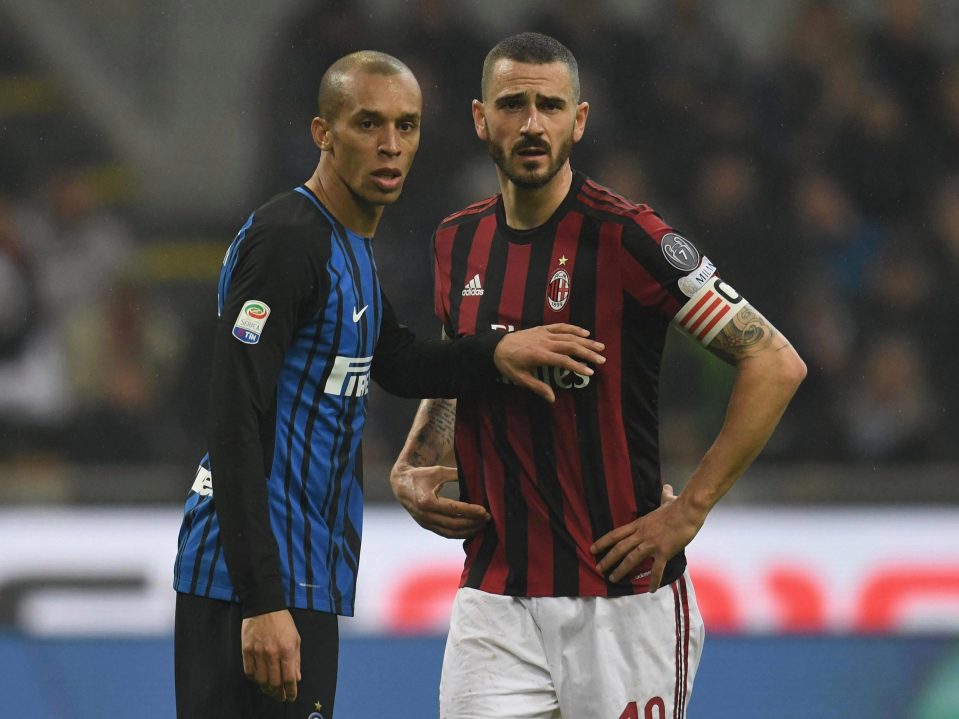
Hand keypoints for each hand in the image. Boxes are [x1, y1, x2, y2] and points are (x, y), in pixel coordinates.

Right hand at [241, 609, 300, 702]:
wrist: (263, 606)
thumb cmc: (282, 622)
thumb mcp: (295, 638)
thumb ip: (296, 660)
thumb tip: (297, 678)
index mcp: (287, 649)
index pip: (289, 678)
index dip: (291, 691)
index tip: (291, 697)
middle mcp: (272, 653)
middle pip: (274, 683)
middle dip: (279, 694)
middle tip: (281, 697)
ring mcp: (258, 652)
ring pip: (261, 680)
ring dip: (267, 689)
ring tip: (271, 691)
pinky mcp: (246, 650)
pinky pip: (249, 672)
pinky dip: (254, 679)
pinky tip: (259, 679)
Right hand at [391, 464, 489, 537]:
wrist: (400, 485)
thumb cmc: (422, 475)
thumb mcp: (439, 471)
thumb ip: (457, 475)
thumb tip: (478, 476)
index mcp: (427, 500)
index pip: (454, 510)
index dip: (471, 511)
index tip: (485, 510)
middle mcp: (425, 515)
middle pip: (454, 524)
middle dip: (473, 523)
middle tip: (488, 518)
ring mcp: (425, 523)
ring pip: (451, 533)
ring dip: (469, 531)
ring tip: (483, 525)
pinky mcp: (427, 526)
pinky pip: (446, 534)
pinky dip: (460, 534)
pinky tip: (472, 530)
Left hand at [493, 324, 604, 401]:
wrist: (495, 346)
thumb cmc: (508, 364)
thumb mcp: (520, 379)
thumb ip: (537, 388)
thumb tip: (552, 399)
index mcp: (540, 355)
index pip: (563, 361)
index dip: (578, 366)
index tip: (590, 372)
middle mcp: (545, 342)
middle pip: (571, 346)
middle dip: (588, 353)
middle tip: (602, 360)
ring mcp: (544, 334)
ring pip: (569, 336)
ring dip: (586, 341)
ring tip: (600, 347)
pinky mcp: (542, 328)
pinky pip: (561, 327)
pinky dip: (573, 328)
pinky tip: (585, 332)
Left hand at [589, 485, 704, 591]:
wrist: (689, 510)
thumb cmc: (678, 505)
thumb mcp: (667, 500)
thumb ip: (664, 496)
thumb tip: (667, 488)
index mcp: (639, 524)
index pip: (616, 534)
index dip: (603, 542)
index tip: (592, 549)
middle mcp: (641, 534)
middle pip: (619, 548)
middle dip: (607, 560)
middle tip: (598, 569)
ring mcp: (651, 544)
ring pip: (631, 559)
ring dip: (621, 570)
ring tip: (613, 579)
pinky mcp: (664, 551)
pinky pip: (657, 569)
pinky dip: (653, 580)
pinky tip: (651, 590)